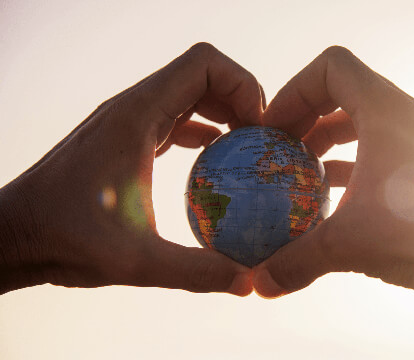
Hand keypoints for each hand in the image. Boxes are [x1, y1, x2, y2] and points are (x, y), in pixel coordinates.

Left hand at [0, 43, 262, 294]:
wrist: (15, 234)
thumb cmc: (65, 239)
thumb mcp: (135, 260)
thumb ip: (196, 270)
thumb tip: (248, 281)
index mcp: (138, 115)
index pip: (204, 65)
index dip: (243, 85)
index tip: (260, 129)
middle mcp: (134, 107)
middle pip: (204, 74)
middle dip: (242, 98)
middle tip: (263, 141)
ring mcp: (129, 119)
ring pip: (190, 92)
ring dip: (225, 111)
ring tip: (249, 148)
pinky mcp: (126, 136)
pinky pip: (176, 116)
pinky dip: (204, 128)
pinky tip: (217, 159)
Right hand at [253, 45, 413, 299]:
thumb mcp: (349, 245)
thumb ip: (296, 261)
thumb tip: (260, 282)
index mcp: (388, 112)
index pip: (331, 68)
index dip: (294, 91)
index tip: (274, 129)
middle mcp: (411, 116)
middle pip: (346, 93)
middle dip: (307, 119)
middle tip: (283, 151)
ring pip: (366, 122)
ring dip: (331, 142)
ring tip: (305, 173)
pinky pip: (386, 148)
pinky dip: (356, 162)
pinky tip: (339, 198)